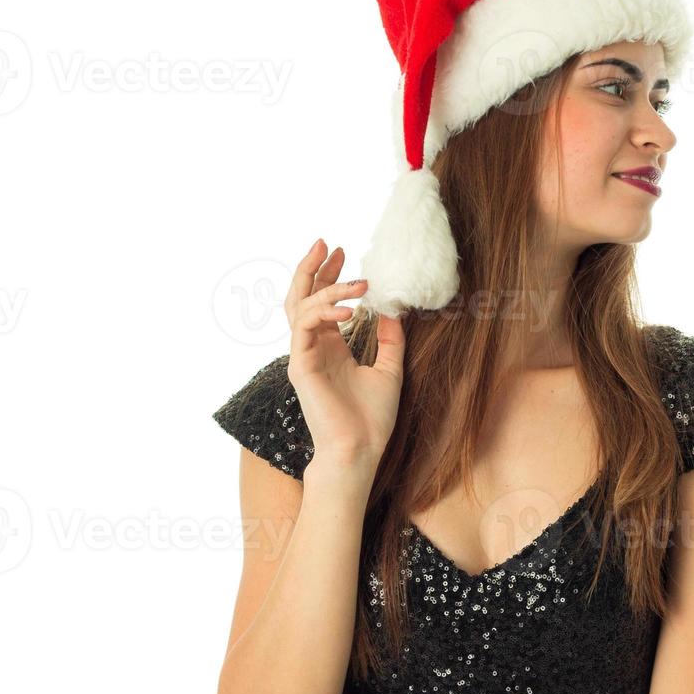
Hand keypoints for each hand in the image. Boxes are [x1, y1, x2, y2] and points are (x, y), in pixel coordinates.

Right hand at [283, 238, 405, 464]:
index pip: (322, 302)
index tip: (346, 253)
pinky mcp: (300, 366)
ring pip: (300, 307)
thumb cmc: (371, 418)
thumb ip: (389, 339)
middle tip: (328, 244)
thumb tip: (393, 309)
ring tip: (356, 278)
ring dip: (325, 286)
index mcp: (330, 348)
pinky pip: (305, 327)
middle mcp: (313, 348)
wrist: (360, 450)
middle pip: (301, 297)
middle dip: (313, 268)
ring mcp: (303, 356)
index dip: (331, 276)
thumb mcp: (390, 369)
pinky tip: (349, 308)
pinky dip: (324, 311)